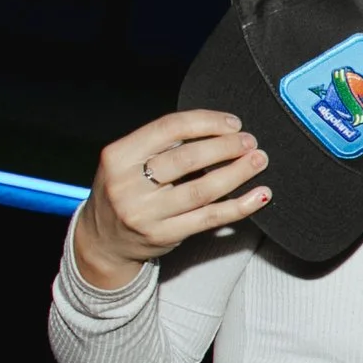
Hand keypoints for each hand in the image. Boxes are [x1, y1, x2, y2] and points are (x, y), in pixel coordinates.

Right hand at [74, 110, 270, 288]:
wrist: (103, 240)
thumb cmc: (124, 191)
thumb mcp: (127, 161)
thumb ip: (161, 144)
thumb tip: (218, 128)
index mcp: (118, 156)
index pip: (169, 128)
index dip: (206, 122)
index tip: (233, 123)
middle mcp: (128, 185)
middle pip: (187, 159)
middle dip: (226, 147)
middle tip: (250, 142)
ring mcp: (145, 214)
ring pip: (202, 190)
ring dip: (238, 173)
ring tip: (258, 161)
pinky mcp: (164, 236)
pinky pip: (209, 218)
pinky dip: (240, 206)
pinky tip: (260, 194)